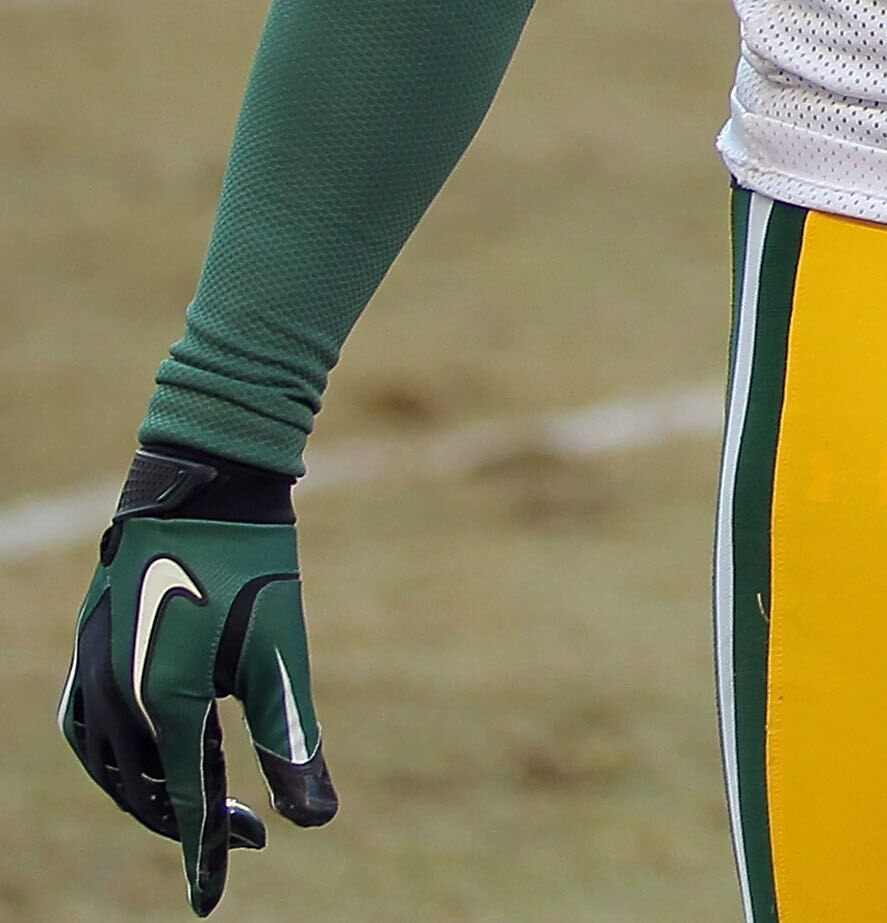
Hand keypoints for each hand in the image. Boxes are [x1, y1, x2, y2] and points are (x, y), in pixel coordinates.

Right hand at [58, 447, 334, 912]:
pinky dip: (119, 761)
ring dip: (153, 795)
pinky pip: (88, 730)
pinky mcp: (86, 651)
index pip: (183, 805)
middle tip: (247, 833)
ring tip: (206, 802)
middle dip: (190, 822)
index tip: (211, 902)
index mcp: (162, 703)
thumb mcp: (283, 659)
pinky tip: (156, 761)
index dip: (201, 857)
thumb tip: (317, 822)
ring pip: (109, 768)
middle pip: (144, 792)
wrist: (205, 488)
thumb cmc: (255, 569)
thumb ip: (293, 744)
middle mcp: (113, 696)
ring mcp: (89, 673)